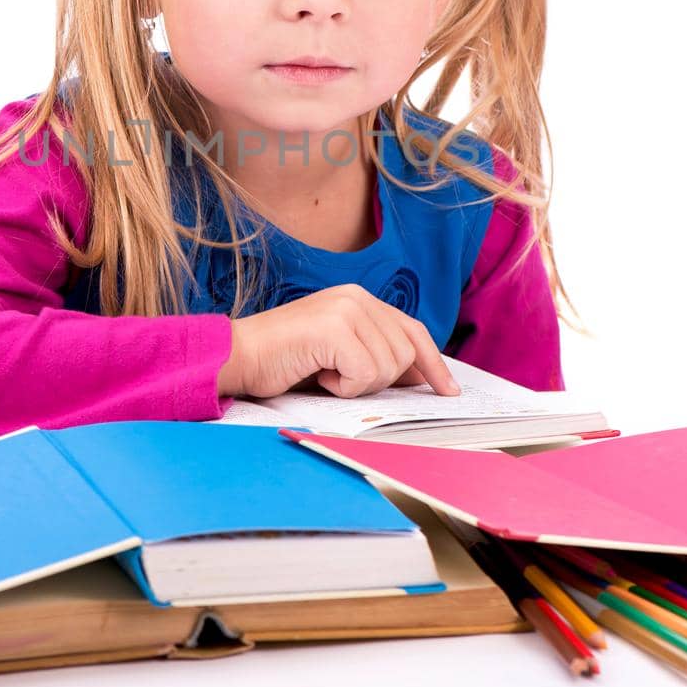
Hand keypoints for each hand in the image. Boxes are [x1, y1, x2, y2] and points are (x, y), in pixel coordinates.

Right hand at [216, 283, 460, 399]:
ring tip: (326, 373)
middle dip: (380, 381)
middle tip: (341, 379)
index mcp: (359, 298)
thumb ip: (376, 354)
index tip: (448, 390)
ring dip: (358, 385)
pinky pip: (365, 374)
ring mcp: (346, 309)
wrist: (238, 357)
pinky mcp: (334, 328)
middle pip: (406, 354)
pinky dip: (344, 388)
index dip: (434, 363)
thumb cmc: (284, 361)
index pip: (413, 330)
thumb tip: (421, 376)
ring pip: (389, 367)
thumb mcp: (339, 353)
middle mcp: (357, 296)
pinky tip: (319, 375)